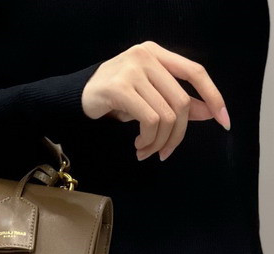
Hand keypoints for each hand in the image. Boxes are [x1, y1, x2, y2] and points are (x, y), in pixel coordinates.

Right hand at [81, 41, 229, 160]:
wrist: (76, 97)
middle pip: (181, 101)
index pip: (195, 72)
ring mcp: (132, 70)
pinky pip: (149, 120)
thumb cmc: (113, 96)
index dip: (213, 96)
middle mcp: (146, 57)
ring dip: (158, 141)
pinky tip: (138, 145)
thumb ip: (175, 100)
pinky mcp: (119, 88)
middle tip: (165, 153)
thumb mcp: (148, 95)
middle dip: (177, 134)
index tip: (224, 121)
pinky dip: (148, 138)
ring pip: (165, 115)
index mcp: (157, 53)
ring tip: (146, 151)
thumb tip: (208, 111)